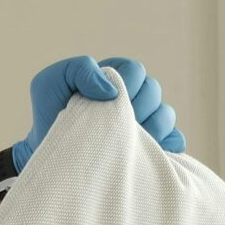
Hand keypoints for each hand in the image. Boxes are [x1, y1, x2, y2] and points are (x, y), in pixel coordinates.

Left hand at [10, 55, 187, 171]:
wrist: (49, 156)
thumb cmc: (48, 116)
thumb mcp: (50, 83)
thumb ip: (79, 69)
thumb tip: (112, 89)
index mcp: (113, 77)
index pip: (135, 69)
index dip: (125, 84)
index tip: (104, 102)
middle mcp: (132, 97)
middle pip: (154, 90)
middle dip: (136, 106)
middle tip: (113, 126)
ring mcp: (144, 123)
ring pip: (166, 115)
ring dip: (151, 127)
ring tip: (125, 141)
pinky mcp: (151, 148)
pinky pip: (175, 141)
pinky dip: (167, 145)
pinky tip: (146, 152)